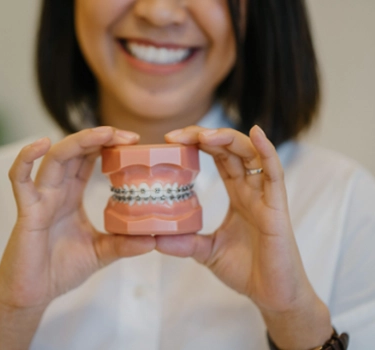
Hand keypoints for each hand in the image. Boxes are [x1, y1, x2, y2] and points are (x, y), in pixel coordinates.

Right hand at [0, 126, 154, 309]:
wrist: (33, 295)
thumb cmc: (61, 270)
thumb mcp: (100, 253)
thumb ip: (124, 244)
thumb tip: (154, 239)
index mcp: (71, 196)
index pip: (87, 161)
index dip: (107, 146)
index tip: (134, 142)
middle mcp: (55, 192)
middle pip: (74, 153)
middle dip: (99, 139)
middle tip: (127, 136)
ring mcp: (40, 199)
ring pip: (55, 159)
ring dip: (78, 142)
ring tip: (104, 133)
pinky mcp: (27, 211)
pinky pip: (19, 179)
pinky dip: (26, 159)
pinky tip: (41, 144)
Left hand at [157, 125, 331, 347]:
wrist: (272, 295)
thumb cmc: (247, 269)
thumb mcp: (206, 252)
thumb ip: (183, 243)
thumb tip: (153, 238)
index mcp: (238, 194)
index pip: (219, 159)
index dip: (197, 144)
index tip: (170, 141)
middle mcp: (251, 189)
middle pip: (230, 150)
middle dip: (204, 137)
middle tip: (175, 136)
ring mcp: (265, 196)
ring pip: (250, 154)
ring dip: (227, 139)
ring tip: (204, 135)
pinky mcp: (277, 207)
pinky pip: (274, 174)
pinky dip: (267, 151)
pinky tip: (256, 133)